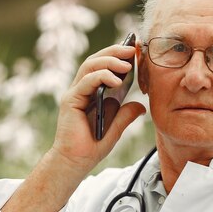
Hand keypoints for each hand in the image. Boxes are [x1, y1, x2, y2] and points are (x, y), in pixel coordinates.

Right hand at [51, 43, 145, 172]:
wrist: (76, 162)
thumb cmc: (92, 146)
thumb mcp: (116, 129)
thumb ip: (126, 115)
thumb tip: (141, 106)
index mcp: (92, 92)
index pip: (104, 66)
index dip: (118, 56)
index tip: (136, 50)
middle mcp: (82, 89)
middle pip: (96, 60)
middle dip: (115, 51)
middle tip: (133, 48)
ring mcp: (75, 93)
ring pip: (90, 66)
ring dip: (110, 61)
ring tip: (127, 63)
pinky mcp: (71, 101)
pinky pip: (86, 81)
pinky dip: (101, 77)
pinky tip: (117, 80)